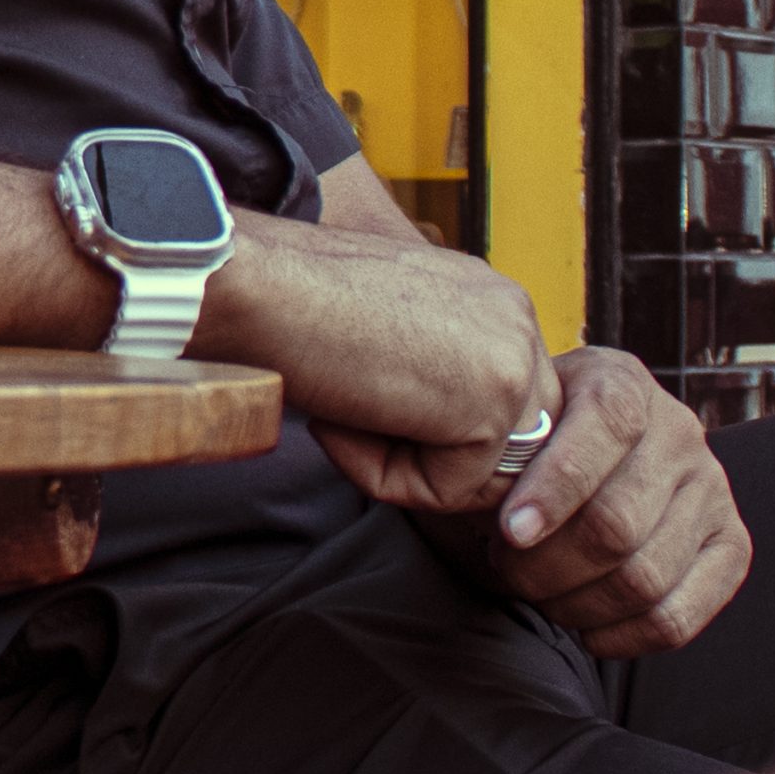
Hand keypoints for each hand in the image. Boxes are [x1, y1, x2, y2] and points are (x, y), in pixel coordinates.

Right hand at [197, 213, 551, 451]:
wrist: (258, 284)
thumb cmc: (294, 305)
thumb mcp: (385, 332)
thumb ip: (433, 371)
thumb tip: (445, 434)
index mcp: (489, 297)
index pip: (498, 403)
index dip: (430, 427)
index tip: (360, 394)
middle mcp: (515, 318)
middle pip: (508, 444)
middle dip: (434, 456)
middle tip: (353, 418)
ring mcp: (513, 359)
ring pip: (481, 473)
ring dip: (406, 468)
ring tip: (345, 418)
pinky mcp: (491, 404)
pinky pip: (449, 489)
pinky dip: (387, 478)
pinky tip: (341, 420)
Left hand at [439, 346, 752, 659]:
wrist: (578, 456)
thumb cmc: (527, 446)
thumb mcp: (508, 423)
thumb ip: (495, 448)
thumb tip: (476, 490)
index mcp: (622, 383)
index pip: (608, 426)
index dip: (557, 486)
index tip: (512, 531)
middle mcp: (680, 432)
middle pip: (618, 523)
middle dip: (547, 566)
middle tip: (509, 570)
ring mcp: (711, 490)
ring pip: (644, 578)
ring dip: (577, 605)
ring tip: (542, 594)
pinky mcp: (729, 546)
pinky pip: (677, 617)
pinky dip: (622, 637)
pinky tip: (586, 627)